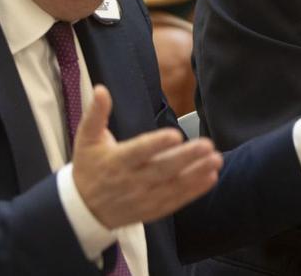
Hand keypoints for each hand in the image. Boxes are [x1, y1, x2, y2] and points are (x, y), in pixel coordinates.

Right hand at [72, 86, 222, 228]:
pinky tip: (211, 177)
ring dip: (197, 174)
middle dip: (186, 158)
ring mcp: (143, 197)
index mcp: (116, 161)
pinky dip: (194, 191)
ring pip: (173, 186)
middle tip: (208, 145)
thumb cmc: (88, 168)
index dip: (156, 144)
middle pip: (162, 169)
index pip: (138, 152)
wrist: (84, 211)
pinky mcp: (152, 209)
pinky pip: (175, 200)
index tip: (176, 135)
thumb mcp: (86, 139)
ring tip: (216, 160)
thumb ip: (96, 114)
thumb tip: (100, 89)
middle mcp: (131, 181)